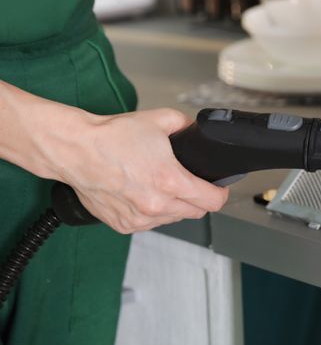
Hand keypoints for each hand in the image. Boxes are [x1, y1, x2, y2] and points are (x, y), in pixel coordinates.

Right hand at [37, 108, 228, 233]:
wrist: (76, 150)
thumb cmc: (112, 137)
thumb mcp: (160, 119)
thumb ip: (187, 125)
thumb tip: (197, 131)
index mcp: (170, 181)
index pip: (212, 201)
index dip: (221, 192)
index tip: (219, 187)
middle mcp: (156, 205)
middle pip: (196, 212)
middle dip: (199, 198)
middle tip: (192, 183)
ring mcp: (139, 219)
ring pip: (173, 219)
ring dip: (176, 206)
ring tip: (163, 186)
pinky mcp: (123, 225)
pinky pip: (150, 224)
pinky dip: (153, 212)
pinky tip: (144, 194)